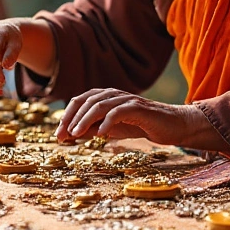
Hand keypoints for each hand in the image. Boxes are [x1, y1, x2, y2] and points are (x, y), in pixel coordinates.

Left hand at [56, 88, 207, 145]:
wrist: (171, 126)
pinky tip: (100, 135)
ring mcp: (127, 99)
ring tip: (76, 134)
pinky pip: (120, 112)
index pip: (79, 101)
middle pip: (86, 101)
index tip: (58, 134)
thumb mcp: (111, 129)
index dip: (66, 116)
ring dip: (85, 120)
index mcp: (105, 97)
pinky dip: (108, 122)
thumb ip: (91, 129)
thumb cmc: (140, 125)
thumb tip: (69, 134)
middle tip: (62, 135)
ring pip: (100, 105)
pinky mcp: (139, 108)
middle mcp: (114, 94)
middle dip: (71, 118)